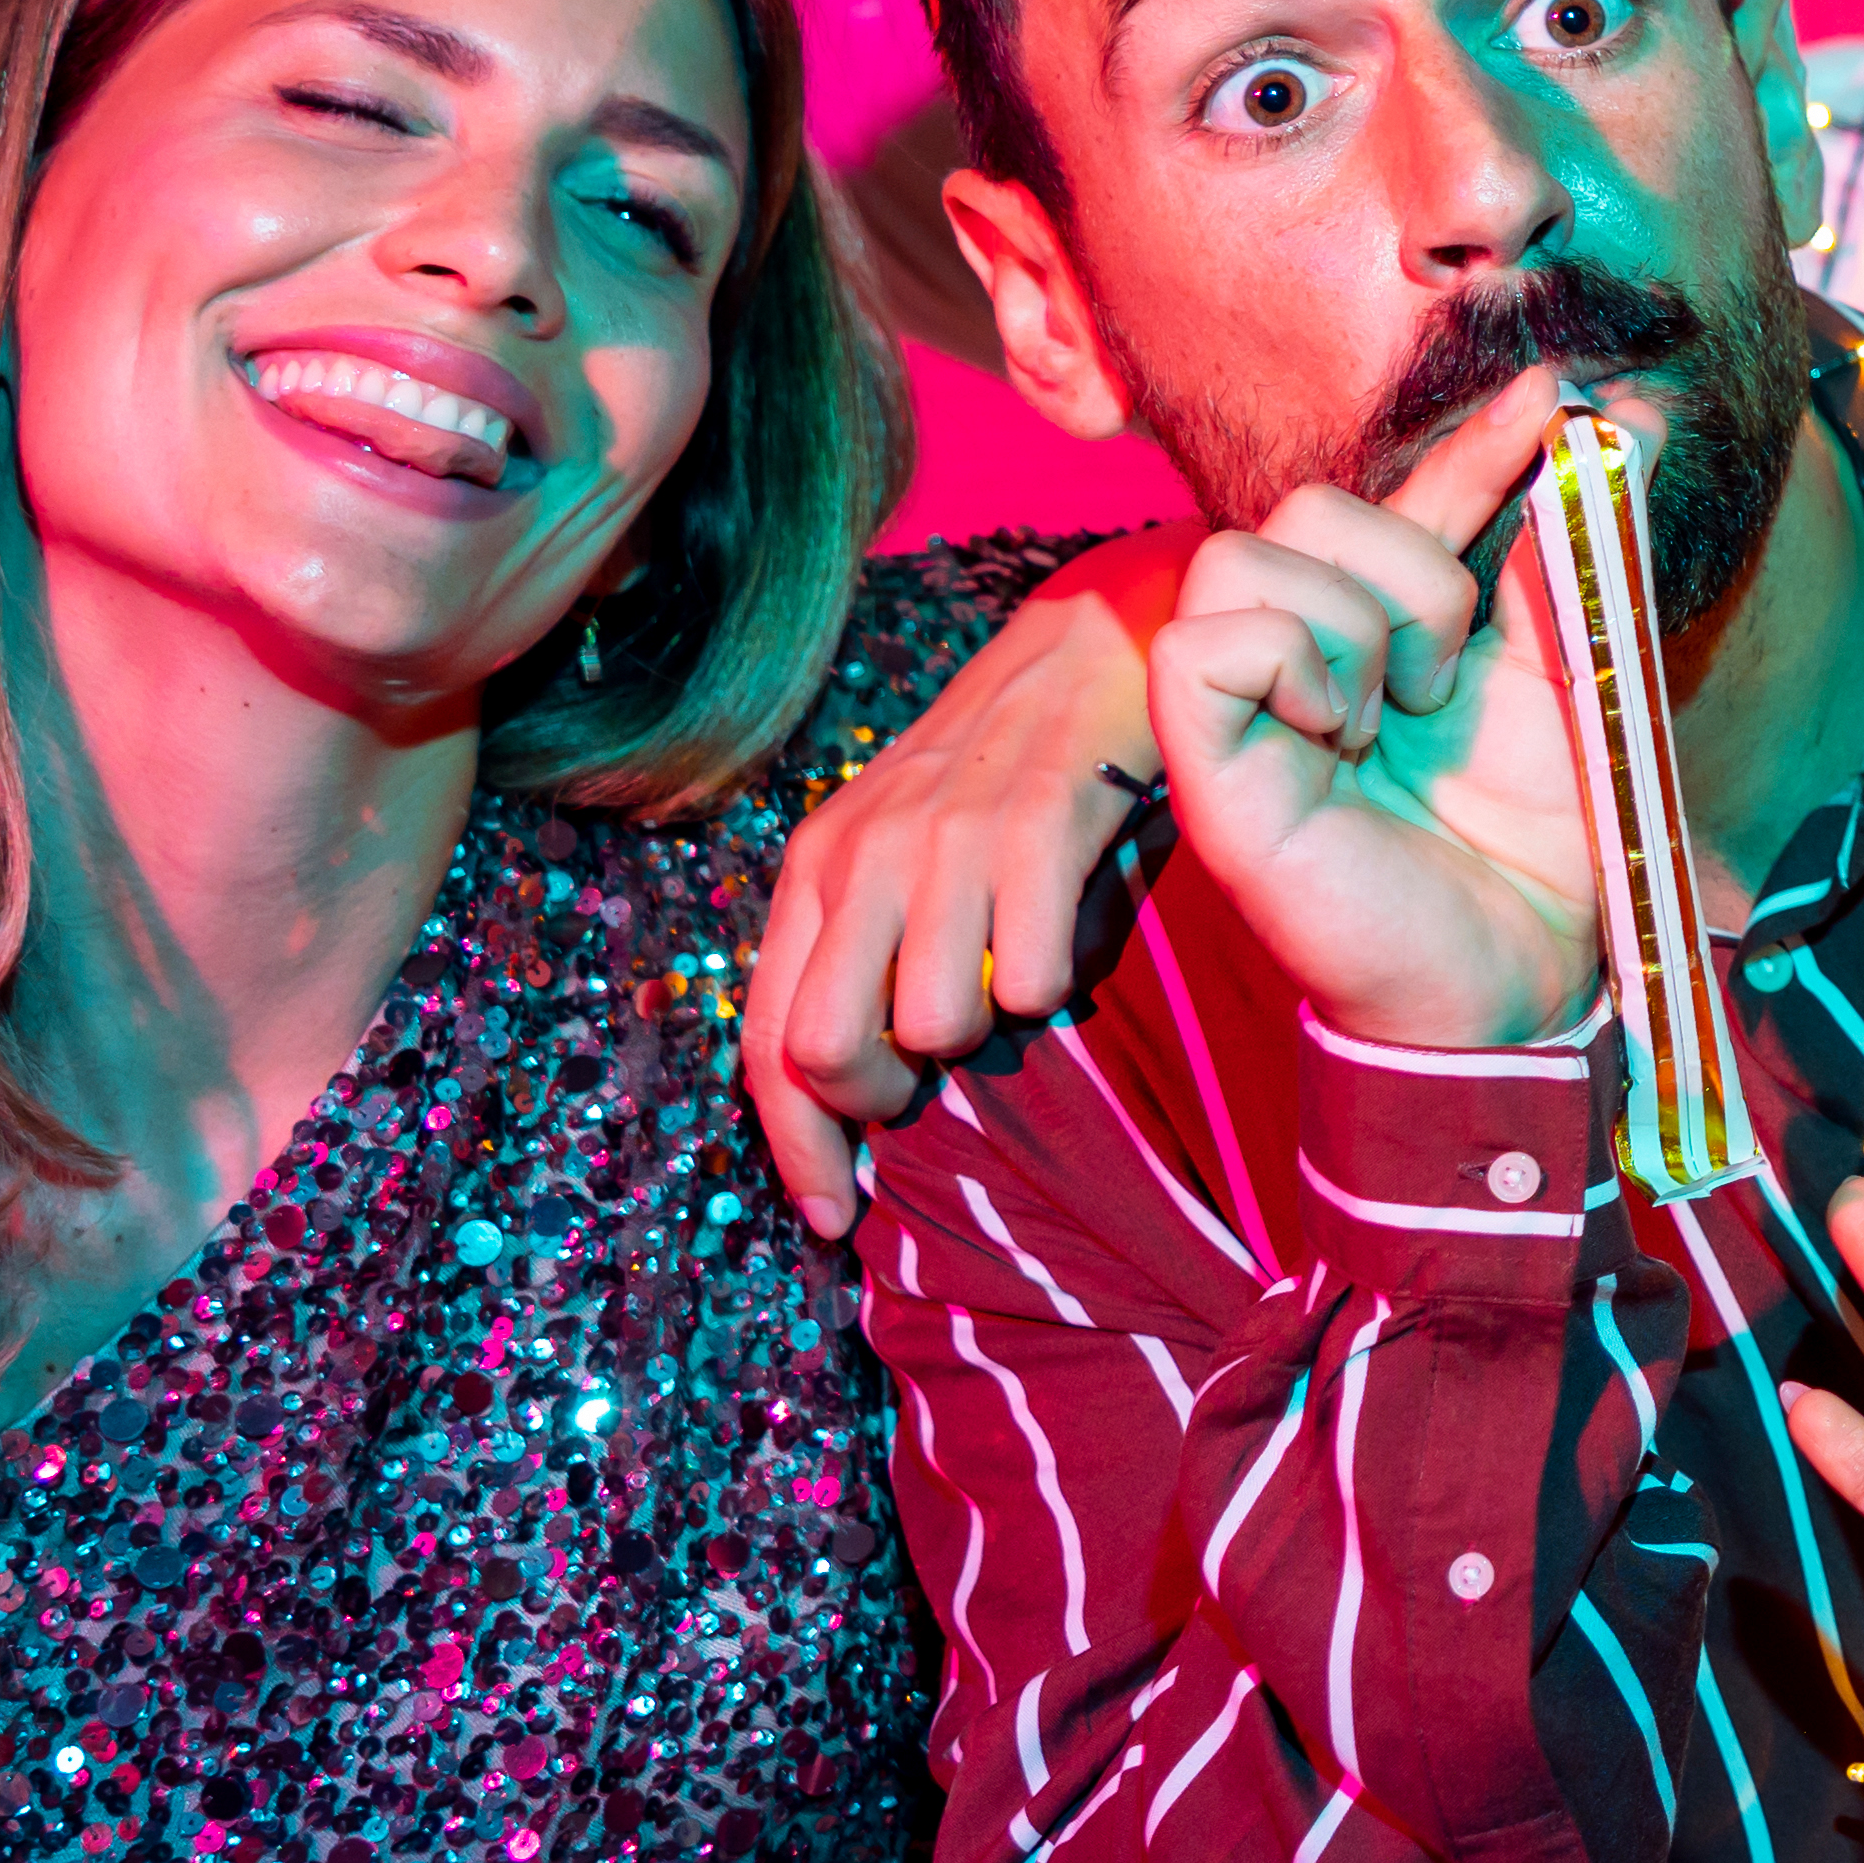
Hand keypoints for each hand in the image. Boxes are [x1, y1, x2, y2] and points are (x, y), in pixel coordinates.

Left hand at [745, 534, 1190, 1229]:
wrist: (1096, 643)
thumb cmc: (1000, 774)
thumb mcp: (900, 849)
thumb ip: (860, 950)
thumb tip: (849, 1092)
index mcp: (818, 869)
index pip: (767, 1042)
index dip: (793, 1150)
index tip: (834, 1219)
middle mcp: (863, 853)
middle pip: (826, 1052)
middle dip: (882, 1102)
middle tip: (934, 1079)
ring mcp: (946, 839)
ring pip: (933, 1026)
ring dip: (981, 1038)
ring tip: (1009, 977)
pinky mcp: (1036, 826)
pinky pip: (1030, 979)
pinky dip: (1051, 984)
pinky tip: (1063, 933)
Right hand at [1140, 371, 1609, 1053]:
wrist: (1527, 959)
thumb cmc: (1540, 836)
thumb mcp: (1564, 665)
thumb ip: (1568, 548)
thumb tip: (1633, 421)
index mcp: (1384, 629)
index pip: (1408, 499)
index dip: (1473, 442)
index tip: (1549, 395)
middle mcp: (1302, 652)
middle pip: (1310, 507)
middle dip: (1407, 573)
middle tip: (1440, 682)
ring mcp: (1240, 705)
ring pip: (1246, 557)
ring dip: (1353, 626)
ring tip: (1390, 718)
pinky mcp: (1201, 762)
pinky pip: (1202, 641)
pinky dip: (1289, 664)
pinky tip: (1337, 734)